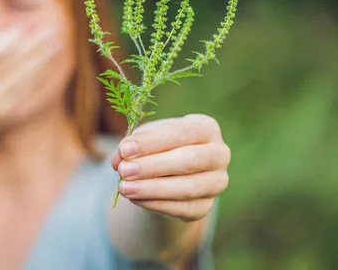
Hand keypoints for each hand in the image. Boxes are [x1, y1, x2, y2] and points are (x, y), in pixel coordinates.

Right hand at [0, 26, 60, 142]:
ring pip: (21, 77)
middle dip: (33, 46)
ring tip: (56, 44)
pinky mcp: (2, 115)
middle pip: (9, 63)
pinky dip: (37, 75)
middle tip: (51, 31)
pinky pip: (24, 91)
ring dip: (41, 59)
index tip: (23, 29)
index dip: (7, 41)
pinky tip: (47, 62)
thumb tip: (7, 34)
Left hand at [110, 114, 229, 221]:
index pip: (181, 132)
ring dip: (152, 189)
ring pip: (187, 188)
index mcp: (206, 128)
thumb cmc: (159, 147)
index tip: (125, 148)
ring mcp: (217, 182)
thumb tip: (118, 159)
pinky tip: (135, 198)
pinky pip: (183, 208)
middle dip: (152, 166)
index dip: (152, 142)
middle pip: (189, 161)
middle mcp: (219, 154)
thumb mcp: (145, 139)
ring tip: (124, 188)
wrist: (172, 172)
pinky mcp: (207, 206)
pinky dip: (156, 204)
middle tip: (123, 171)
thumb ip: (132, 146)